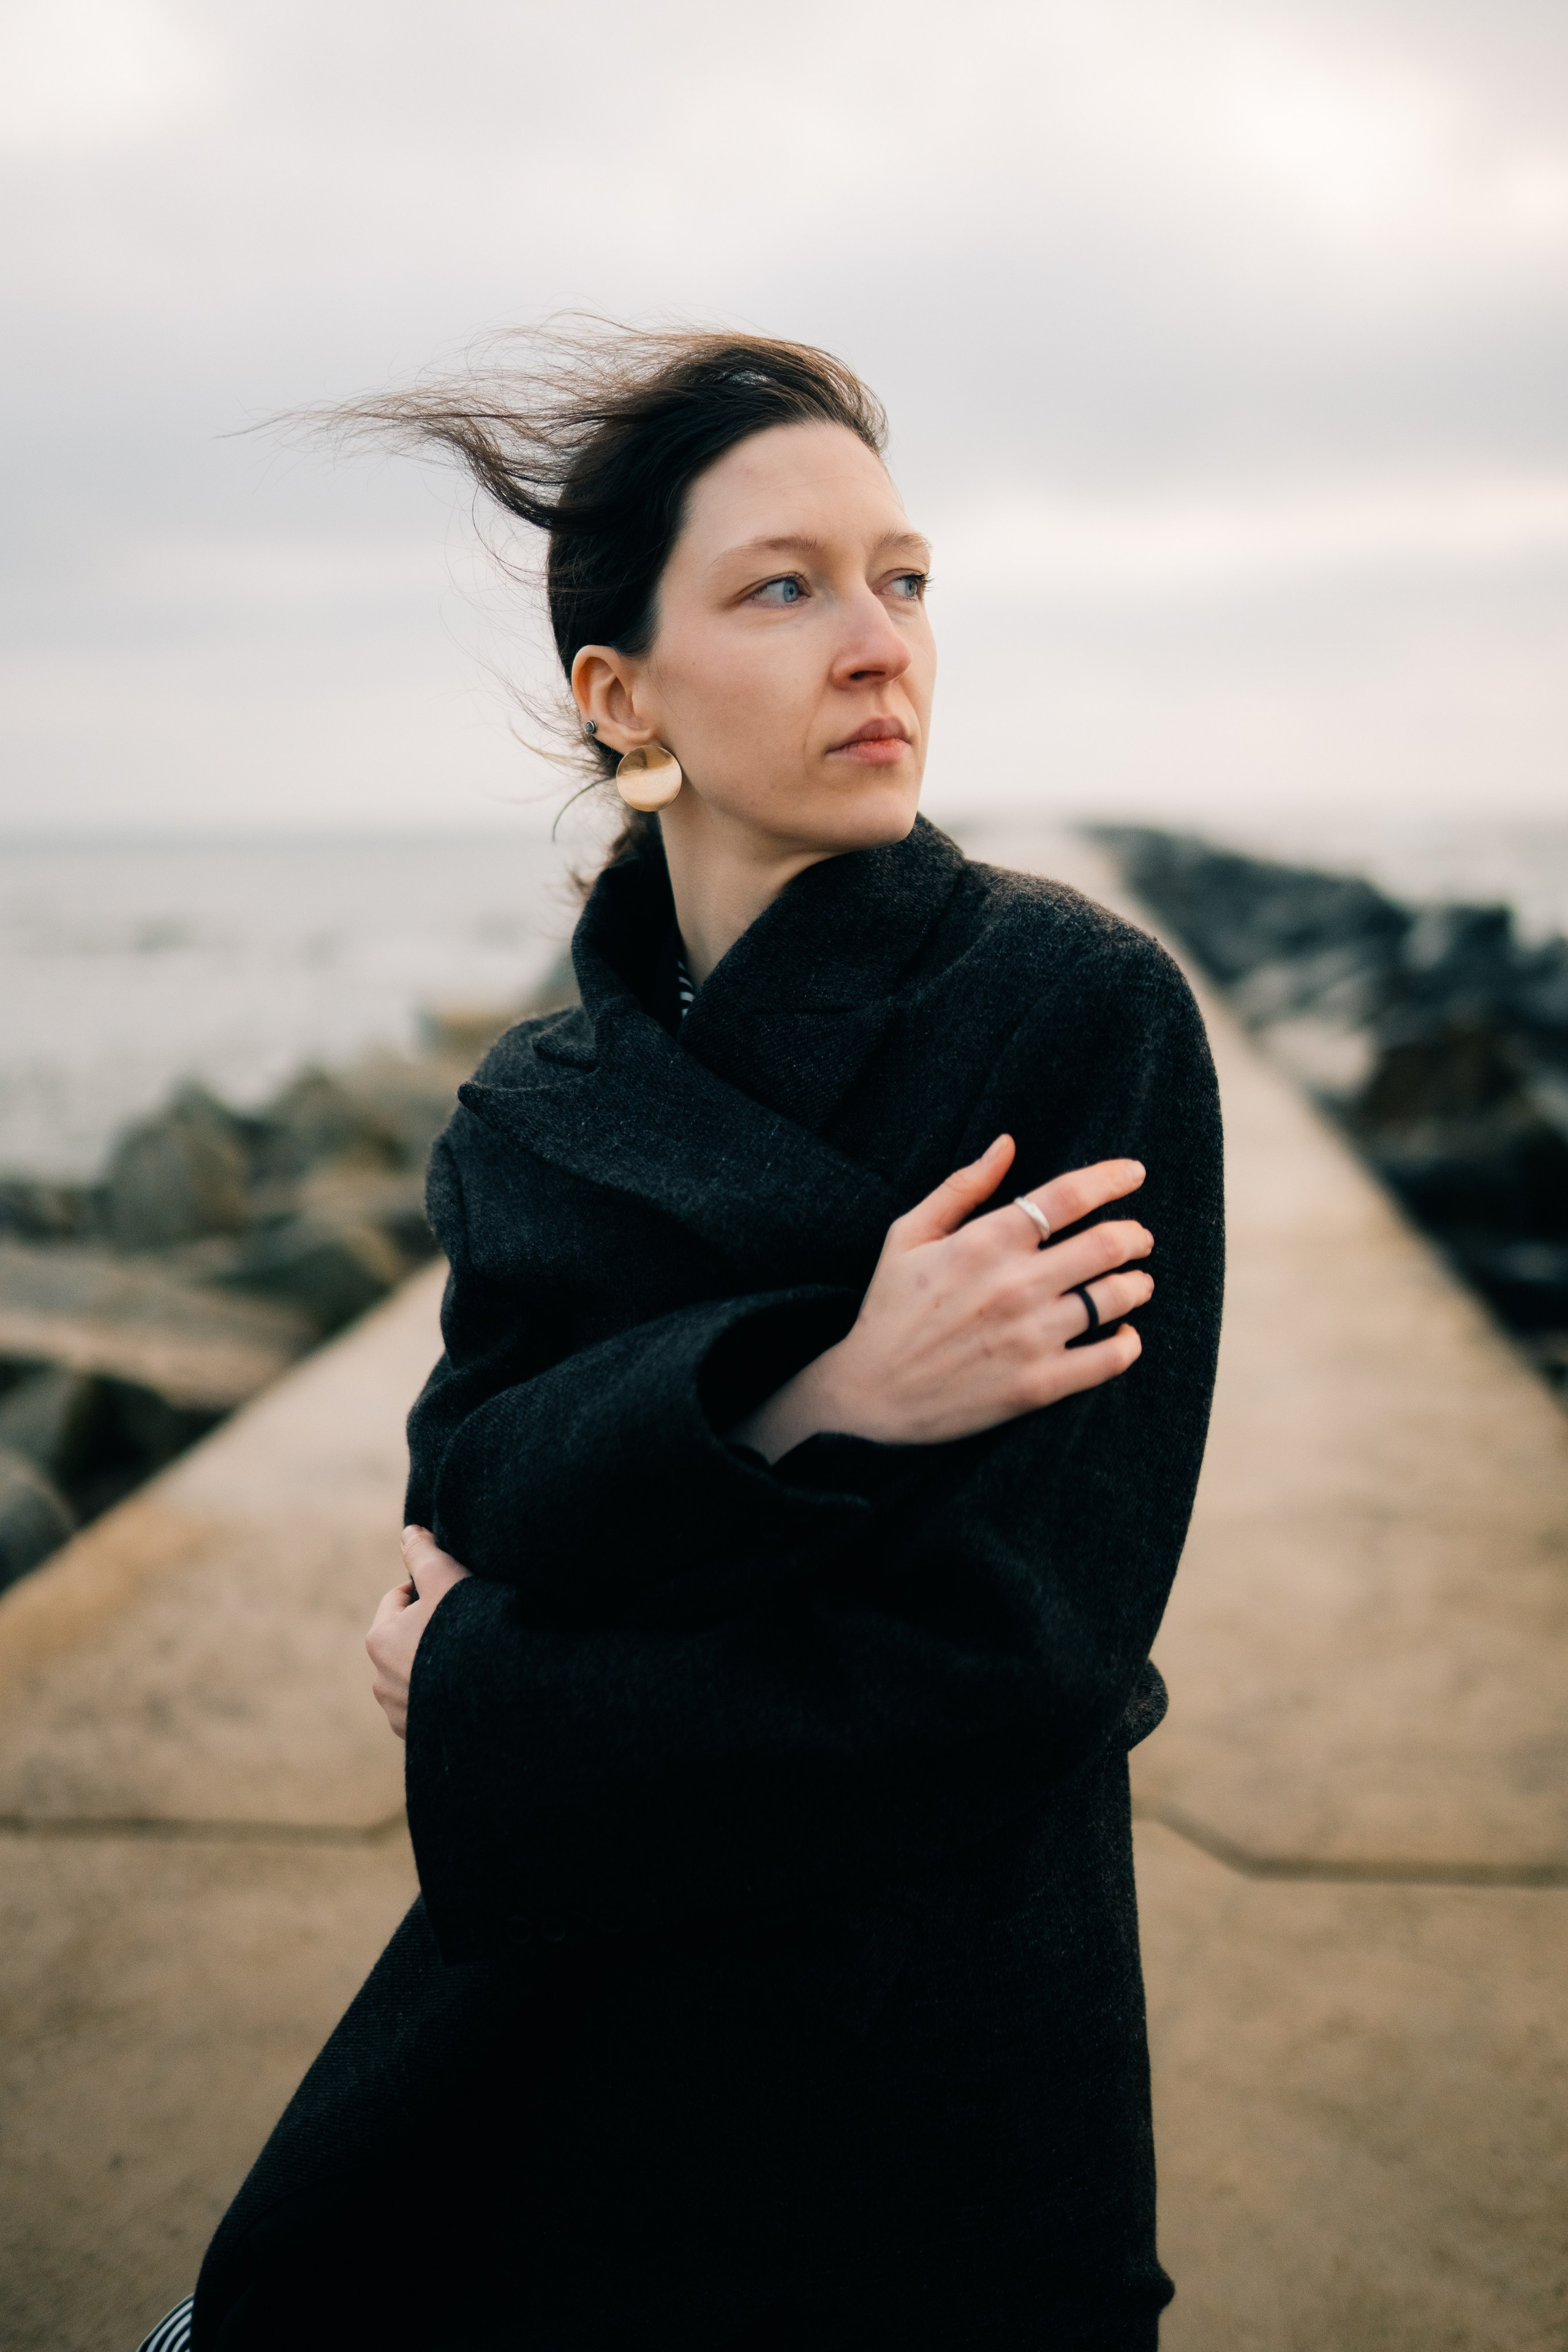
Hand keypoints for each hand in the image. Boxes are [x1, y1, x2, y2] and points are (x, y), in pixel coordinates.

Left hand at [366, 1525, 471, 1740]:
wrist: (495, 1702)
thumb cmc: (468, 1634)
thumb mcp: (446, 1580)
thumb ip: (424, 1553)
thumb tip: (409, 1532)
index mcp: (380, 1638)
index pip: (400, 1598)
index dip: (431, 1589)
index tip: (460, 1594)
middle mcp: (380, 1679)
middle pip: (407, 1637)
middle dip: (432, 1630)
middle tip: (470, 1627)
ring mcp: (398, 1712)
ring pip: (416, 1674)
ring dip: (436, 1666)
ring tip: (472, 1660)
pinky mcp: (418, 1738)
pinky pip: (428, 1707)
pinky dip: (443, 1698)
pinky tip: (469, 1689)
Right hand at [735, 1137, 1151, 1460]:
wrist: (871, 1395)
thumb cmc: (890, 1308)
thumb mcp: (909, 1235)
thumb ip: (961, 1187)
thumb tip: (1006, 1143)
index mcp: (984, 1242)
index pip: (1068, 1196)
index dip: (1112, 1178)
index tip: (1135, 1173)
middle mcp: (1014, 1285)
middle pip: (1107, 1244)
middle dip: (1136, 1235)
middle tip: (1139, 1237)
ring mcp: (1030, 1337)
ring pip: (1115, 1298)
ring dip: (1138, 1284)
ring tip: (1137, 1283)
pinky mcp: (1039, 1385)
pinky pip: (1110, 1358)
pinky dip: (1129, 1342)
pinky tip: (1124, 1334)